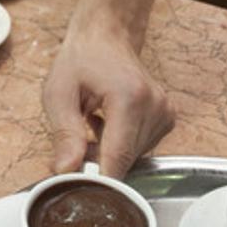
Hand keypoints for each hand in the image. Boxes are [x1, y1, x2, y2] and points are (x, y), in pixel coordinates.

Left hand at [42, 25, 174, 177]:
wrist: (105, 38)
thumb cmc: (81, 60)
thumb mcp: (59, 94)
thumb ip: (65, 135)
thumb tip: (66, 171)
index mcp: (129, 97)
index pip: (117, 158)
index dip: (97, 180)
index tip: (79, 189)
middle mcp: (154, 105)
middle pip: (125, 161)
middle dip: (97, 162)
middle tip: (77, 140)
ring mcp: (164, 112)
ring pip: (132, 157)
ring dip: (108, 152)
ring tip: (91, 124)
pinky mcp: (167, 118)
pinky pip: (140, 148)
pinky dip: (120, 143)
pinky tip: (107, 123)